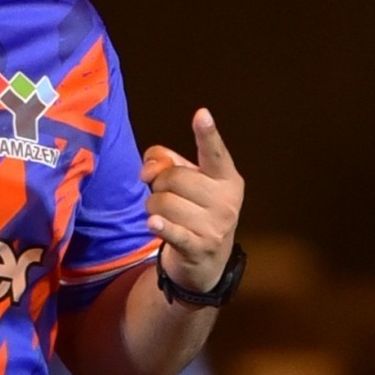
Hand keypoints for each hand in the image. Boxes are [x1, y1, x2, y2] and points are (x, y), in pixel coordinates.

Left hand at [139, 108, 242, 296]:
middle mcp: (226, 200)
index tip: (201, 114)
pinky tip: (154, 223)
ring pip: (163, 203)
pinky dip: (161, 226)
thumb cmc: (194, 210)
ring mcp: (215, 226)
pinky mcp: (200, 247)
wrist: (207, 260)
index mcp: (226, 177)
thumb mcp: (186, 180)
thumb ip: (164, 161)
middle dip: (159, 185)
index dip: (207, 134)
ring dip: (153, 208)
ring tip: (164, 215)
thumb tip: (148, 169)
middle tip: (166, 195)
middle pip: (173, 178)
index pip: (214, 153)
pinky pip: (173, 231)